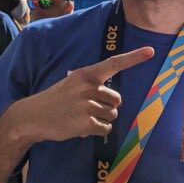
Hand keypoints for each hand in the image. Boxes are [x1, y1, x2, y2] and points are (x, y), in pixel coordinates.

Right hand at [17, 47, 154, 142]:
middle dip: (108, 107)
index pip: (114, 63)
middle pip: (117, 100)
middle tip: (88, 109)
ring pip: (112, 115)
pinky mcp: (85, 122)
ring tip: (81, 117)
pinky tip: (81, 127)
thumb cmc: (56, 100)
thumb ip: (91, 86)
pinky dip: (97, 131)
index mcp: (86, 74)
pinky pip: (105, 128)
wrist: (32, 116)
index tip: (151, 51)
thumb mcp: (72, 84)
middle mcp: (88, 87)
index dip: (134, 57)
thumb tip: (114, 100)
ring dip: (101, 120)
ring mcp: (87, 104)